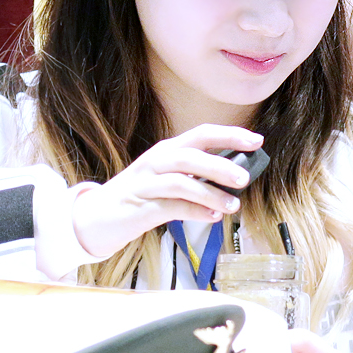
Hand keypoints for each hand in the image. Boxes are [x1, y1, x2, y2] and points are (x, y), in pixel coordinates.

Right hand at [72, 125, 262, 258]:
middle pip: (191, 155)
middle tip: (245, 178)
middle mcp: (156, 162)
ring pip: (182, 182)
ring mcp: (146, 184)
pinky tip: (212, 218)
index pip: (201, 135)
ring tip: (233, 205)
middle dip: (220, 164)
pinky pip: (171, 207)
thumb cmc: (140, 197)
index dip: (229, 135)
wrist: (96, 217)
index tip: (256, 140)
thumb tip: (235, 178)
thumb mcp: (167, 179)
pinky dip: (195, 212)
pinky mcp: (140, 207)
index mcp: (167, 150)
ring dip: (210, 193)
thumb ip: (196, 177)